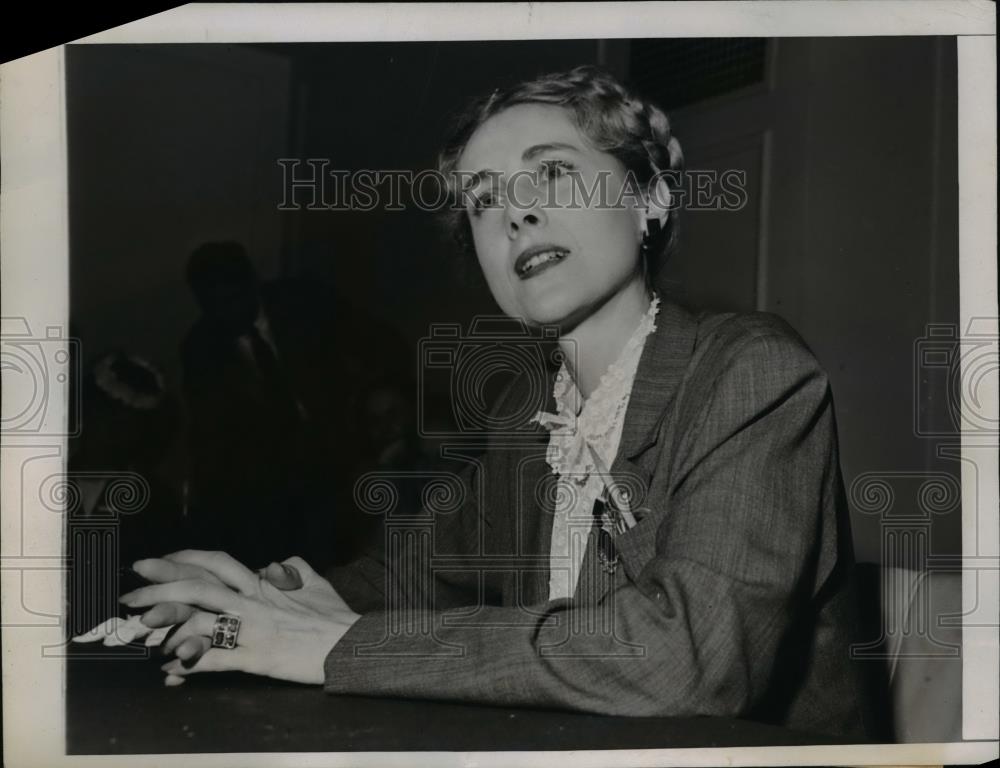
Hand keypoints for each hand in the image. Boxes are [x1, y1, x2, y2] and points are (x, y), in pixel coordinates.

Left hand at [123, 550, 359, 685]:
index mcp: (260, 584)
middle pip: (195, 587)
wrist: (348, 643)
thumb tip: (274, 564)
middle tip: (129, 595)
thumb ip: (289, 569)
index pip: (214, 563)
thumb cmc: (333, 615)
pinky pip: (215, 660)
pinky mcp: (254, 658)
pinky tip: (171, 671)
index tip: (152, 563)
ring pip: (198, 620)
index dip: (180, 560)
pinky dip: (189, 665)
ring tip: (141, 635)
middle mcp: (250, 602)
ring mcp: (250, 630)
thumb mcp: (312, 581)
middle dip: (156, 589)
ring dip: (165, 627)